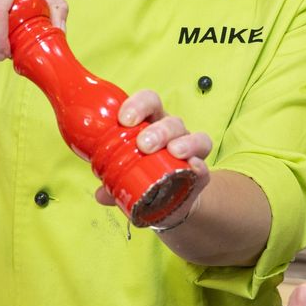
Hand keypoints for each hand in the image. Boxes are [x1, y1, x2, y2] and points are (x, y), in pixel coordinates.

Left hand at [92, 88, 212, 220]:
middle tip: (144, 144)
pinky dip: (199, 165)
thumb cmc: (142, 175)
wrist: (168, 202)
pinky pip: (204, 164)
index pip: (148, 103)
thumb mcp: (123, 177)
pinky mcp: (200, 172)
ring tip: (173, 152)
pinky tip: (193, 167)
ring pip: (194, 137)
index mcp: (150, 124)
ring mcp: (189, 151)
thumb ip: (113, 183)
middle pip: (171, 121)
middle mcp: (172, 133)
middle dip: (159, 130)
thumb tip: (101, 195)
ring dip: (184, 143)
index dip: (138, 105)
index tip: (124, 119)